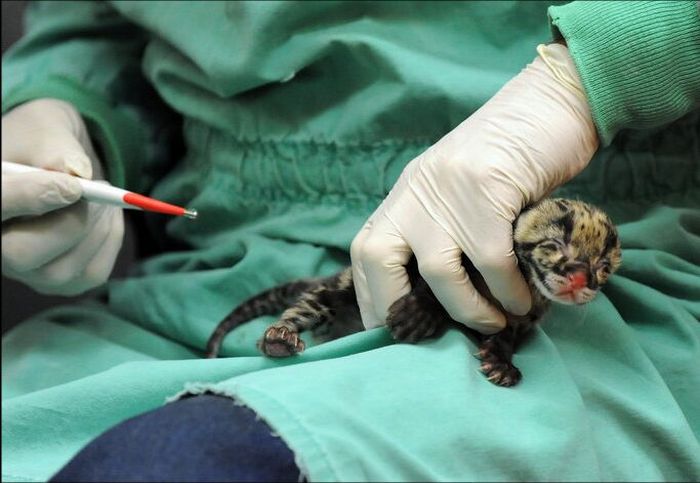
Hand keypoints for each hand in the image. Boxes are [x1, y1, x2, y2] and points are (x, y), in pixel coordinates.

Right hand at [2, 98, 123, 295]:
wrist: (54, 159)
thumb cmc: (40, 141)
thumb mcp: (45, 128)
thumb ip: (54, 147)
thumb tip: (77, 174)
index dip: (28, 198)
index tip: (72, 186)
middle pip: (21, 255)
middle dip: (70, 223)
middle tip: (98, 190)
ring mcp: (25, 271)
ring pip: (61, 270)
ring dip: (96, 228)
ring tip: (104, 194)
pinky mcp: (60, 281)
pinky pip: (92, 273)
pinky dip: (110, 239)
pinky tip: (106, 215)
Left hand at [351, 44, 598, 333]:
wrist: (550, 102)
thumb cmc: (511, 159)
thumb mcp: (461, 194)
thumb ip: (446, 232)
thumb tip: (447, 301)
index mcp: (406, 196)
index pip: (365, 252)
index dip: (373, 299)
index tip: (391, 334)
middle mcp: (415, 192)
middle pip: (376, 258)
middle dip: (395, 309)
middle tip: (431, 340)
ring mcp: (447, 189)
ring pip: (439, 272)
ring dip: (468, 311)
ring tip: (494, 325)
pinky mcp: (487, 188)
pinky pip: (492, 261)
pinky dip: (508, 292)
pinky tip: (523, 302)